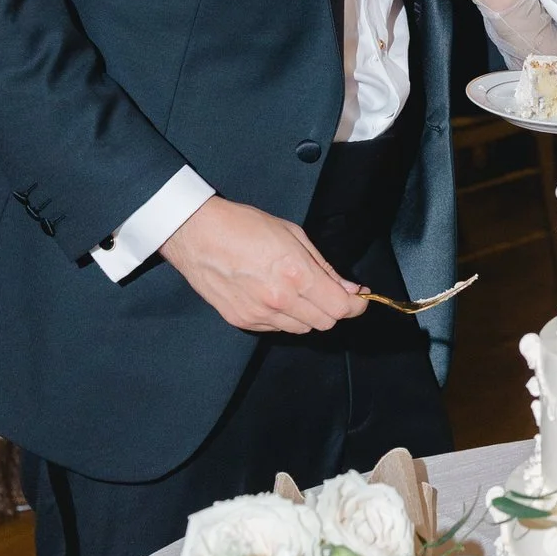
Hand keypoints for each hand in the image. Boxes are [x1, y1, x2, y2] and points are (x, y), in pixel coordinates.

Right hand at [160, 196, 367, 333]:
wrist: (197, 234)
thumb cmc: (244, 226)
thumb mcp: (293, 235)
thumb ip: (324, 267)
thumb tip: (349, 288)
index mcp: (295, 275)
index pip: (339, 308)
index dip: (355, 306)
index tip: (359, 299)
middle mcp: (279, 300)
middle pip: (324, 323)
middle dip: (333, 309)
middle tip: (330, 293)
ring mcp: (258, 314)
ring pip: (301, 330)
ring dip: (309, 315)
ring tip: (298, 291)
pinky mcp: (242, 320)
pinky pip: (276, 329)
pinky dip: (284, 318)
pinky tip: (275, 296)